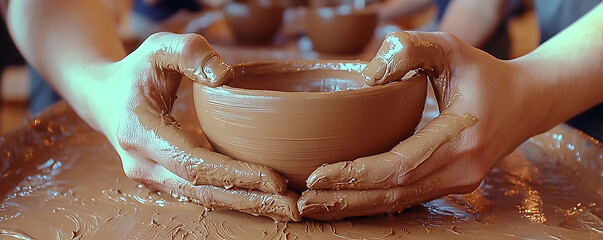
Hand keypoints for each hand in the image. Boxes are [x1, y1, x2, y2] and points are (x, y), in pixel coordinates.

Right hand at [86, 32, 299, 220]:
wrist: (103, 98)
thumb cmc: (134, 71)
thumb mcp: (157, 48)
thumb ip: (189, 52)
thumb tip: (225, 76)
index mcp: (139, 133)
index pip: (193, 164)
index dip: (235, 174)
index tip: (274, 179)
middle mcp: (143, 165)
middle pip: (203, 192)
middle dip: (250, 200)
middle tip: (292, 205)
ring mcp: (152, 177)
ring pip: (204, 199)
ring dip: (246, 204)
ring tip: (287, 208)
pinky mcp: (165, 180)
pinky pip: (202, 193)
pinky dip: (234, 197)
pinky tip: (265, 199)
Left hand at [298, 31, 540, 219]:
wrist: (525, 102)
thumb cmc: (484, 73)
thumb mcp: (450, 48)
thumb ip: (410, 50)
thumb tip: (368, 75)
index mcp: (461, 138)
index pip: (399, 167)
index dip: (356, 174)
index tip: (317, 174)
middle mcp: (461, 170)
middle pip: (393, 194)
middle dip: (346, 198)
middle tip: (304, 201)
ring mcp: (458, 182)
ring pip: (398, 203)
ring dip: (355, 206)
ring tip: (315, 207)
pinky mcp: (451, 184)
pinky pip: (407, 198)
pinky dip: (373, 201)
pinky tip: (345, 200)